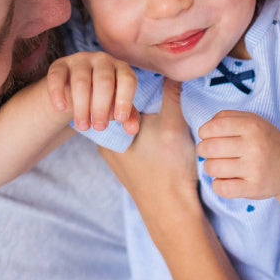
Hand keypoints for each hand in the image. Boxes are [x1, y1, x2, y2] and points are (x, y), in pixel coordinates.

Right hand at [46, 52, 138, 133]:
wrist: (75, 89)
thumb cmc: (103, 98)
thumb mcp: (116, 106)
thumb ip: (128, 117)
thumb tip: (132, 129)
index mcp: (121, 68)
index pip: (127, 80)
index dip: (125, 100)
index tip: (120, 119)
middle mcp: (102, 60)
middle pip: (103, 81)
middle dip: (101, 107)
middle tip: (99, 128)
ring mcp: (80, 60)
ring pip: (81, 81)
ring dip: (81, 106)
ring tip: (83, 126)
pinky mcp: (60, 64)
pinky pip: (57, 75)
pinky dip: (58, 92)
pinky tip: (61, 108)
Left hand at [98, 79, 200, 228]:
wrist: (172, 212)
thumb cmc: (169, 168)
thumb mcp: (174, 124)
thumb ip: (172, 93)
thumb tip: (174, 67)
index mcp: (108, 131)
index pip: (112, 96)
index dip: (130, 84)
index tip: (149, 81)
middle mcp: (105, 144)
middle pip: (118, 110)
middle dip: (135, 101)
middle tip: (157, 96)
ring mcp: (115, 157)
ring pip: (125, 126)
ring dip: (141, 118)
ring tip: (161, 117)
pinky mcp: (127, 168)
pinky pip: (131, 141)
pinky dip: (143, 134)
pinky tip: (160, 136)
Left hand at [197, 110, 279, 199]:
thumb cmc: (264, 141)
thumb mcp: (251, 120)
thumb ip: (226, 117)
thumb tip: (204, 129)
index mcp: (252, 126)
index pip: (214, 127)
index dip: (204, 132)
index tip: (206, 136)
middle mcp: (254, 146)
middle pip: (210, 148)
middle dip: (202, 150)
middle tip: (207, 152)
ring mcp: (255, 168)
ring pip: (213, 168)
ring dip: (209, 167)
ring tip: (217, 165)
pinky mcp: (254, 188)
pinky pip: (223, 188)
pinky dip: (217, 185)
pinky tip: (223, 180)